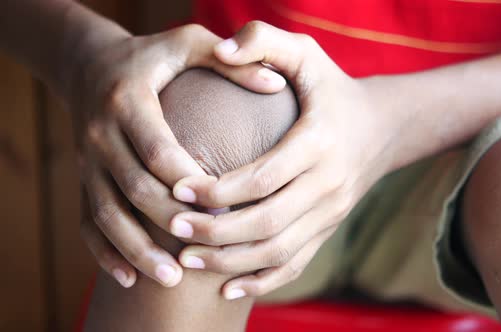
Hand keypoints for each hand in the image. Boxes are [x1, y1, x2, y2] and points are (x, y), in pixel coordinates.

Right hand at [75, 24, 285, 287]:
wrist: (90, 64)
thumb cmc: (153, 57)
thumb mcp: (189, 43)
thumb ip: (231, 62)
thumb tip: (276, 85)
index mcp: (128, 101)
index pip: (158, 150)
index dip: (187, 181)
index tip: (223, 206)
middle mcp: (101, 133)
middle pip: (133, 188)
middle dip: (167, 224)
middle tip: (203, 254)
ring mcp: (88, 161)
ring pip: (105, 213)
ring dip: (135, 249)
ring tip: (170, 280)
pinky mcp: (83, 179)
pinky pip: (87, 222)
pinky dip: (104, 253)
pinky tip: (129, 280)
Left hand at [171, 22, 396, 298]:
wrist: (382, 127)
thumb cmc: (330, 88)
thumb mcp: (305, 52)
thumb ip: (263, 40)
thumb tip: (221, 49)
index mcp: (319, 142)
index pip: (263, 177)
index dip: (217, 190)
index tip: (177, 190)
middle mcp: (329, 183)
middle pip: (267, 222)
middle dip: (215, 231)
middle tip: (172, 229)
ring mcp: (331, 212)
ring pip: (278, 252)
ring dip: (230, 263)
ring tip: (186, 260)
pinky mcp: (328, 229)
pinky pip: (295, 265)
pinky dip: (261, 282)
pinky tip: (227, 288)